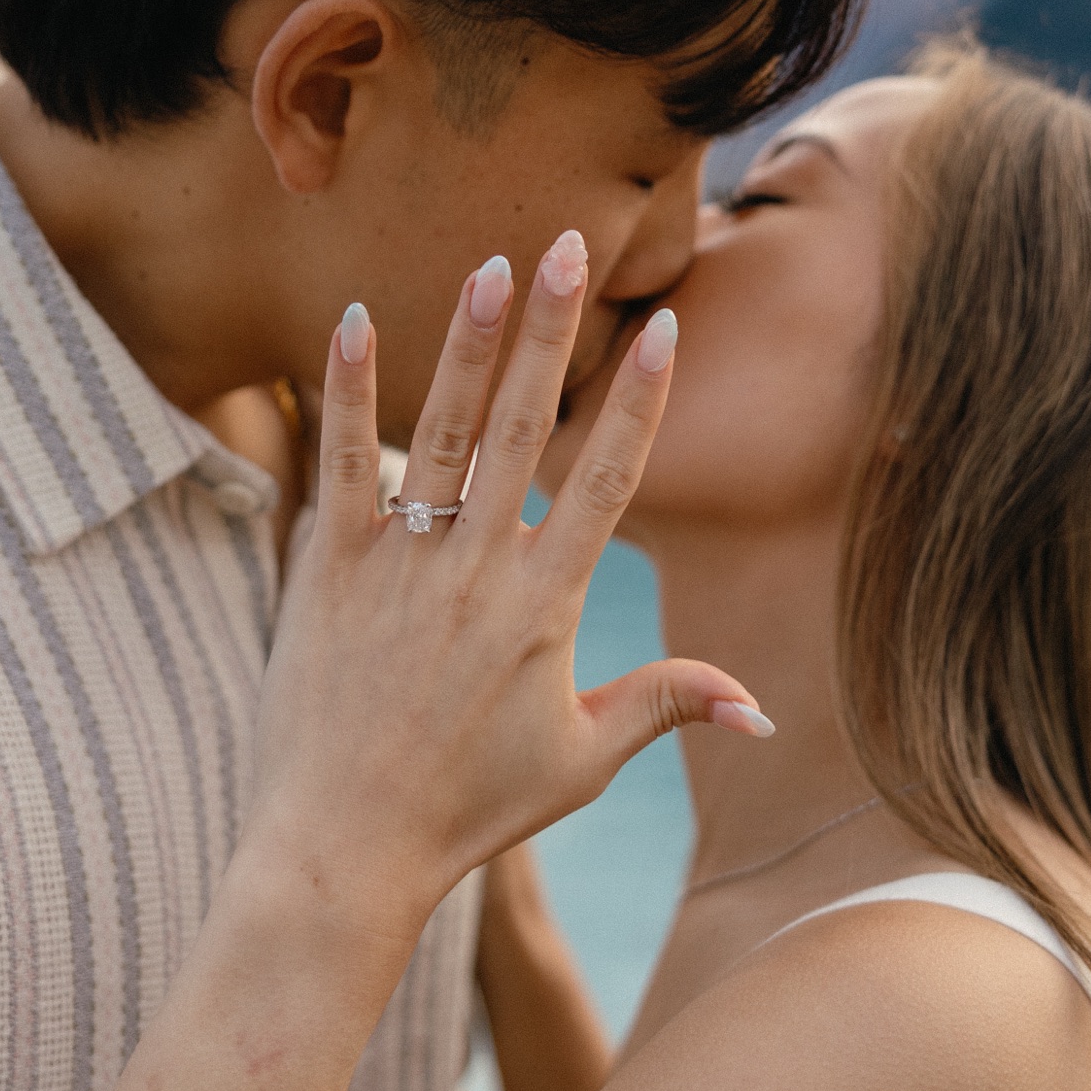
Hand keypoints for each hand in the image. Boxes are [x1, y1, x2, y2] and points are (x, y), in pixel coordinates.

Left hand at [241, 231, 767, 942]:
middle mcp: (477, 568)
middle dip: (553, 329)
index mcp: (546, 605)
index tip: (660, 327)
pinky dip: (346, 391)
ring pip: (442, 429)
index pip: (607, 479)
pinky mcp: (326, 570)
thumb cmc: (471, 808)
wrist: (346, 846)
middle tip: (571, 244)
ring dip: (467, 340)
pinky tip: (352, 319)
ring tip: (490, 263)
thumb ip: (667, 706)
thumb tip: (764, 710)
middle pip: (526, 426)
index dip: (638, 400)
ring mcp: (399, 563)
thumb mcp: (582, 760)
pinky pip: (340, 464)